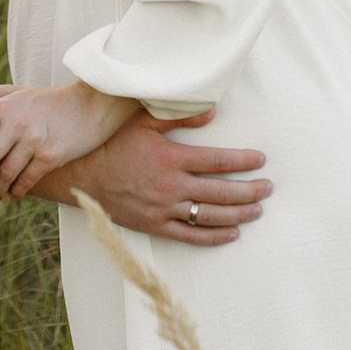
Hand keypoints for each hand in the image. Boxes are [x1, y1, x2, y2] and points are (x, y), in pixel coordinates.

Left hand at [0, 80, 126, 199]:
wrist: (91, 104)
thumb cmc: (49, 102)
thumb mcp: (18, 95)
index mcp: (4, 108)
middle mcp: (17, 124)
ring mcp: (34, 141)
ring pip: (5, 174)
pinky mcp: (52, 156)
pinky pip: (27, 181)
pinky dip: (17, 191)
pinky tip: (14, 193)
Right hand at [78, 116, 270, 245]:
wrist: (82, 175)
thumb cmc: (112, 143)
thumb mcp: (141, 120)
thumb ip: (178, 116)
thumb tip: (213, 113)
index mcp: (171, 158)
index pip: (218, 161)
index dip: (243, 161)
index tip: (260, 159)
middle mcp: (171, 186)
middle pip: (221, 192)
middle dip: (250, 190)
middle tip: (268, 187)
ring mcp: (164, 209)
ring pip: (210, 216)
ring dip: (239, 214)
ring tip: (258, 210)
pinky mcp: (155, 226)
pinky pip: (190, 236)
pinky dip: (214, 236)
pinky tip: (232, 233)